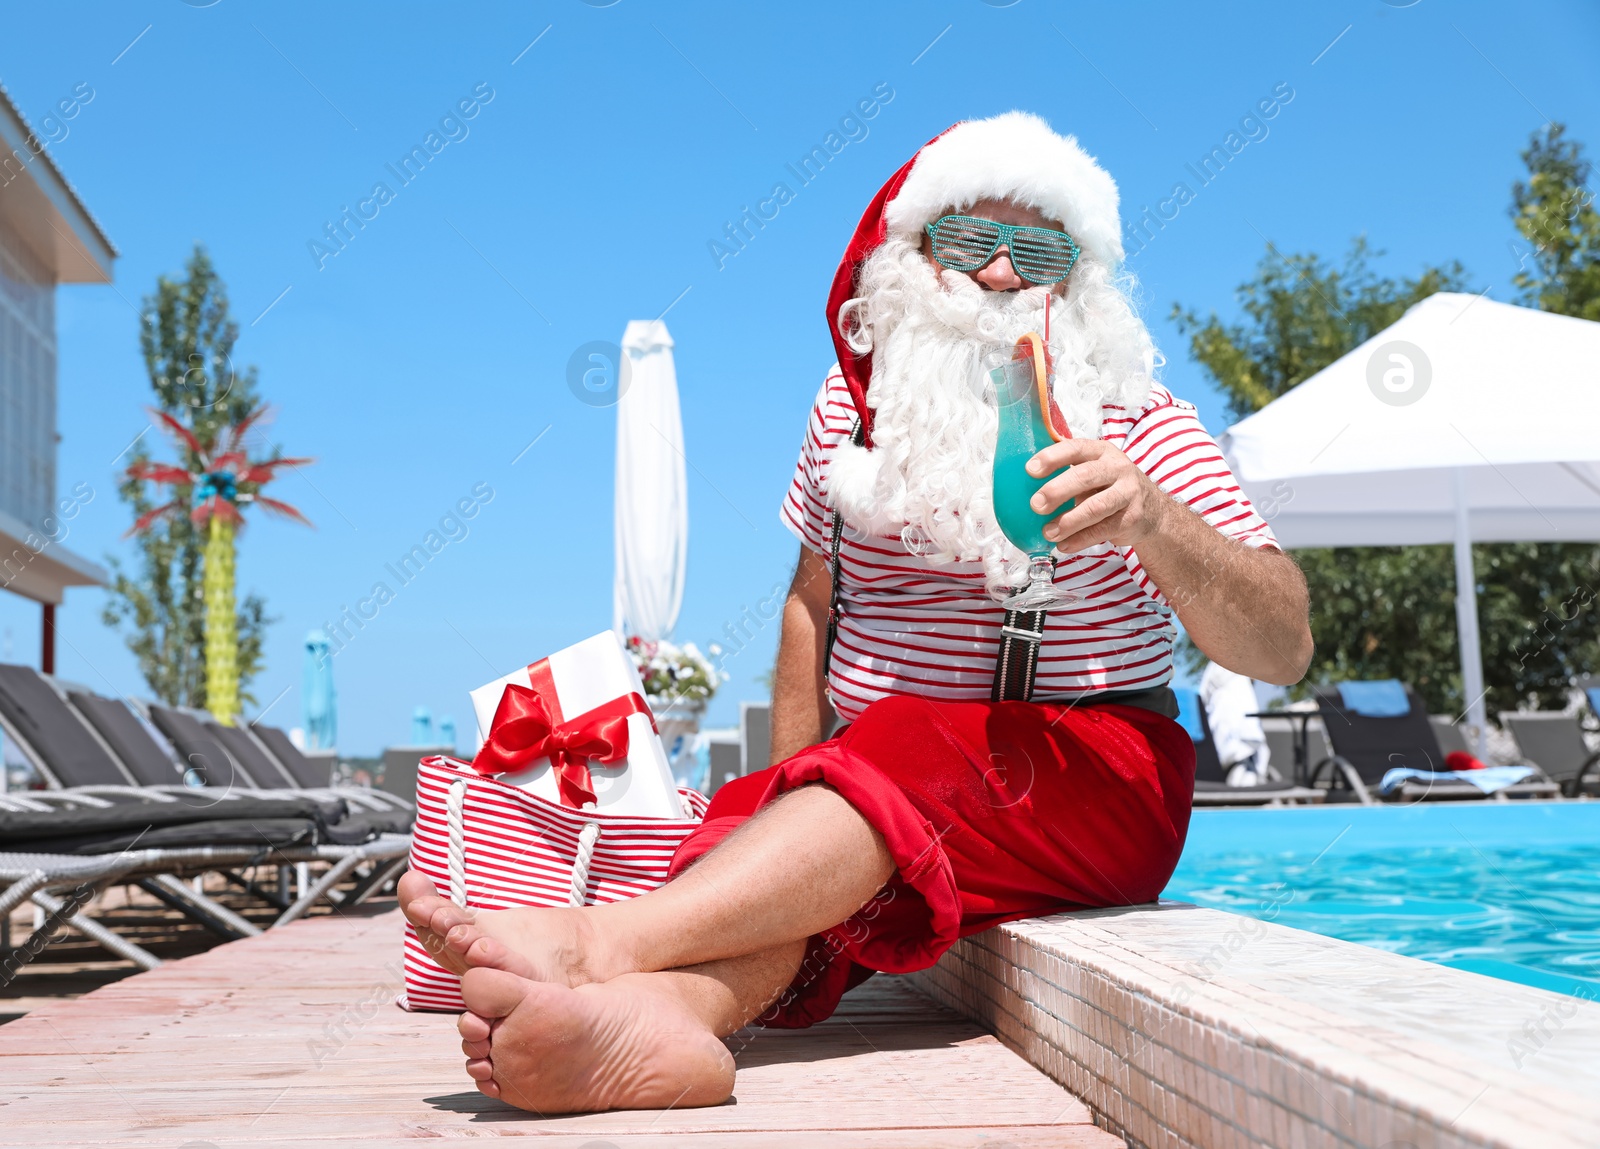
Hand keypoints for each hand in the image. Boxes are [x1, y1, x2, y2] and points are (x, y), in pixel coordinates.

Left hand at [1025, 439, 1170, 552]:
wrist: (1152, 510)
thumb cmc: (1108, 487)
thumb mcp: (1093, 472)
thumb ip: (1066, 473)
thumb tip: (1020, 487)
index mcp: (1101, 451)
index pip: (1075, 448)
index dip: (1052, 457)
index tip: (1030, 470)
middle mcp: (1117, 468)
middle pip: (1085, 476)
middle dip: (1057, 491)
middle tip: (1035, 505)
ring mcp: (1128, 492)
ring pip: (1096, 507)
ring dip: (1068, 521)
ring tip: (1048, 532)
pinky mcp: (1132, 517)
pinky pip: (1103, 529)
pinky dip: (1081, 539)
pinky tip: (1064, 545)